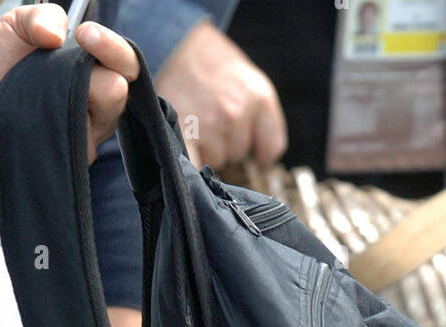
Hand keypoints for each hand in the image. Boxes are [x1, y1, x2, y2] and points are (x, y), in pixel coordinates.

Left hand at [0, 6, 139, 193]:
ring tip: (36, 94)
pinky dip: (57, 129)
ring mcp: (82, 137)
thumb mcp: (11, 28)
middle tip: (62, 66)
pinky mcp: (69, 163)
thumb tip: (61, 32)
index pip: (122, 63)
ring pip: (104, 120)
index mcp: (84, 71)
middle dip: (99, 73)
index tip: (85, 34)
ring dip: (72, 100)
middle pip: (119, 91)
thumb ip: (38, 17)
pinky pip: (80, 147)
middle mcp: (90, 105)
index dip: (113, 48)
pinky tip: (34, 121)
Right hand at [156, 20, 286, 169]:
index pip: (271, 148)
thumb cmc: (213, 64)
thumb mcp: (252, 82)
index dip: (261, 153)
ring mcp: (209, 123)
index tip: (254, 154)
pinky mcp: (183, 132)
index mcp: (259, 97)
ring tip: (197, 120)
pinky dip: (192, 163)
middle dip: (228, 142)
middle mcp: (236, 111)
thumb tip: (263, 164)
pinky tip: (188, 147)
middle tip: (212, 116)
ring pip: (217, 160)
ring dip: (207, 148)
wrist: (174, 42)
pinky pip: (196, 166)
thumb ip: (264, 120)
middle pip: (239, 154)